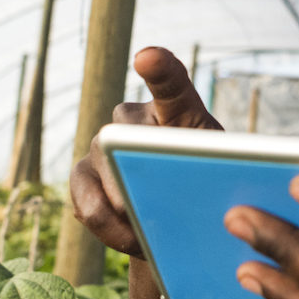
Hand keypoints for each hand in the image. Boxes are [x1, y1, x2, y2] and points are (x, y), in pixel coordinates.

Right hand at [68, 47, 221, 255]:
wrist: (177, 218)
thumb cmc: (206, 187)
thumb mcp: (218, 176)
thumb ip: (204, 173)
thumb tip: (177, 194)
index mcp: (176, 110)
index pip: (170, 82)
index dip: (159, 69)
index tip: (147, 57)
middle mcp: (130, 118)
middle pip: (127, 137)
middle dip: (137, 176)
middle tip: (159, 208)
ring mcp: (100, 144)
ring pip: (102, 173)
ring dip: (124, 213)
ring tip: (147, 239)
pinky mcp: (79, 176)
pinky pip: (86, 205)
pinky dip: (108, 230)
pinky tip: (129, 240)